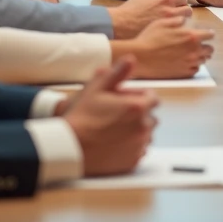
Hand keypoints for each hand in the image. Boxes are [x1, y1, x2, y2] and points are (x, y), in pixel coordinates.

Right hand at [62, 58, 158, 176]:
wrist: (70, 147)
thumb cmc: (81, 117)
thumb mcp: (96, 88)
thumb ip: (117, 73)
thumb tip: (131, 60)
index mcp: (137, 107)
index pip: (152, 98)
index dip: (139, 96)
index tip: (126, 99)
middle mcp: (142, 127)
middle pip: (150, 117)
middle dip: (139, 113)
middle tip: (118, 113)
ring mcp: (138, 146)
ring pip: (146, 135)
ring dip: (136, 130)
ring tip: (115, 129)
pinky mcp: (132, 161)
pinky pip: (139, 151)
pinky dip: (131, 146)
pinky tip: (115, 142)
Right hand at [108, 0, 191, 38]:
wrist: (122, 24)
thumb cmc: (132, 8)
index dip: (181, 2)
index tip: (178, 5)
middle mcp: (169, 9)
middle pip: (187, 10)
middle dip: (184, 12)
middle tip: (179, 15)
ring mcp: (169, 22)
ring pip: (185, 21)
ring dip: (183, 21)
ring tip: (177, 24)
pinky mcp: (166, 32)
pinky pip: (179, 31)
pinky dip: (178, 30)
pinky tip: (172, 31)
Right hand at [112, 16, 214, 78]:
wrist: (141, 57)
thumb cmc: (150, 38)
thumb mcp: (163, 22)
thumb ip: (178, 20)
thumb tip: (186, 19)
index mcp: (191, 36)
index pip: (210, 35)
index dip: (207, 33)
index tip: (205, 33)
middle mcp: (193, 50)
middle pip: (209, 49)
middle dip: (205, 45)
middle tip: (198, 44)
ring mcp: (189, 63)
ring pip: (203, 60)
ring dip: (199, 55)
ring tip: (191, 52)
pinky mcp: (183, 73)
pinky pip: (195, 69)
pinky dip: (193, 65)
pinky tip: (185, 61)